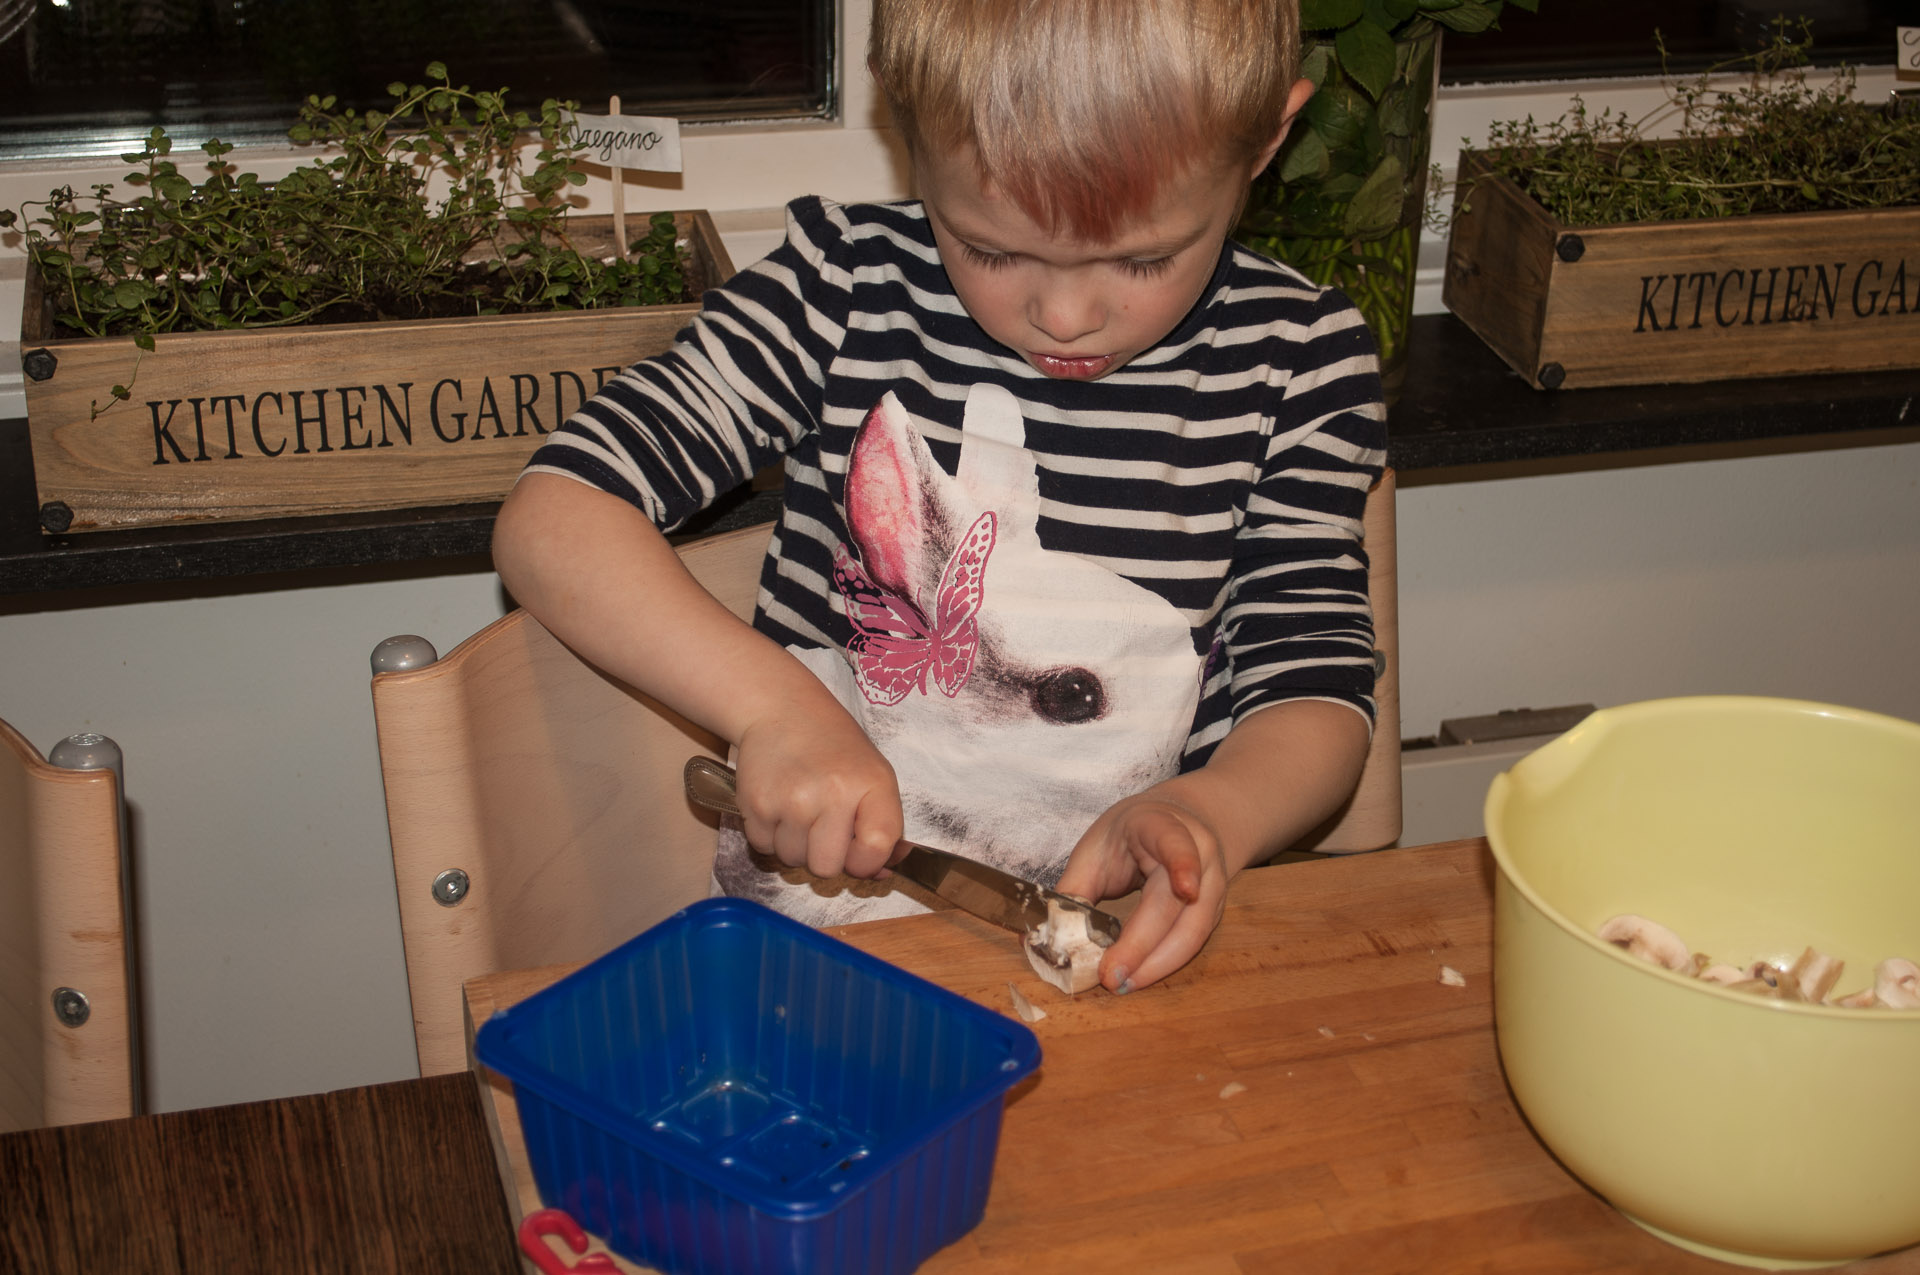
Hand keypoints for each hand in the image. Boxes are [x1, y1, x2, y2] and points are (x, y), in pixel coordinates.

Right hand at [732, 698, 902, 880]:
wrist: (781, 710)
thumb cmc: (834, 748)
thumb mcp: (874, 776)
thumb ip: (884, 827)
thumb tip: (880, 875)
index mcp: (872, 785)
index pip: (874, 852)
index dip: (867, 862)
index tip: (858, 850)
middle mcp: (832, 794)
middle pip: (827, 868)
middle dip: (825, 856)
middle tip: (823, 826)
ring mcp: (791, 801)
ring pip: (793, 861)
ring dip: (796, 846)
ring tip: (800, 810)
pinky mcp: (756, 804)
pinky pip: (764, 847)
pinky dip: (770, 835)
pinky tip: (779, 805)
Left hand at [1053, 794, 1229, 994]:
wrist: (1176, 821)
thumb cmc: (1130, 835)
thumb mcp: (1095, 847)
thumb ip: (1076, 887)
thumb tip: (1050, 934)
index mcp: (1163, 825)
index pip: (1177, 842)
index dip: (1183, 864)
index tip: (1186, 890)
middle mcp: (1200, 852)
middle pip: (1178, 904)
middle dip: (1143, 945)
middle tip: (1111, 976)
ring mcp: (1212, 883)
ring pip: (1193, 932)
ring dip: (1157, 964)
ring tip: (1122, 983)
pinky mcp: (1214, 909)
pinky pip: (1192, 942)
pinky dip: (1163, 962)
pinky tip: (1138, 975)